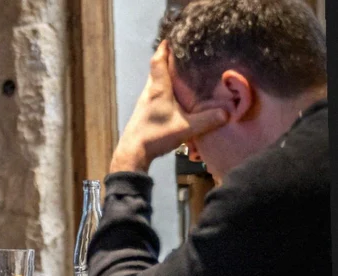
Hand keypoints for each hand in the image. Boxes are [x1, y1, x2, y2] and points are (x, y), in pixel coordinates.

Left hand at [110, 41, 227, 172]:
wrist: (133, 151)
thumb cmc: (155, 135)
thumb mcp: (185, 128)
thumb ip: (207, 120)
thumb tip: (227, 114)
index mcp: (159, 89)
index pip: (159, 62)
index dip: (164, 49)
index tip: (171, 39)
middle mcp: (150, 91)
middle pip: (157, 69)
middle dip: (168, 59)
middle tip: (182, 52)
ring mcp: (145, 101)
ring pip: (156, 81)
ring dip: (166, 73)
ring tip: (181, 70)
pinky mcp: (145, 111)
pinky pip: (155, 92)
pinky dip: (164, 87)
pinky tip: (174, 94)